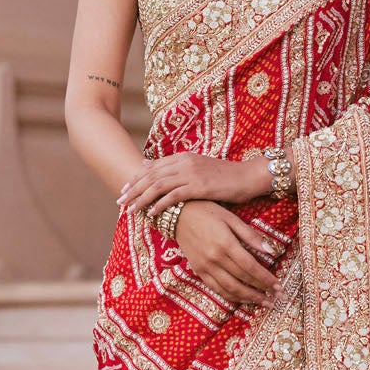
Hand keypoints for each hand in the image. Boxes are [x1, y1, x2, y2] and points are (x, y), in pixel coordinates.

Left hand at [118, 152, 264, 217]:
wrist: (249, 176)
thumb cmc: (225, 176)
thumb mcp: (199, 168)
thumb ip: (177, 168)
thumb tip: (153, 167)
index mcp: (183, 157)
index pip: (153, 167)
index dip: (136, 179)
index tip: (124, 190)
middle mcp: (184, 162)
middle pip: (151, 176)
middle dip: (133, 189)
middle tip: (120, 202)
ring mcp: (191, 173)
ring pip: (158, 185)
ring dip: (142, 198)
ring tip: (131, 209)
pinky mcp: (199, 186)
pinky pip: (174, 196)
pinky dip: (161, 204)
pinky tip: (152, 213)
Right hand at [173, 202, 283, 309]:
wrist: (178, 214)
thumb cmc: (207, 212)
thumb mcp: (231, 218)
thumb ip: (250, 235)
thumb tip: (271, 251)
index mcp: (225, 244)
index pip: (250, 267)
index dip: (266, 279)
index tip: (279, 286)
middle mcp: (215, 259)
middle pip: (243, 280)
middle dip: (262, 290)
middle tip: (278, 298)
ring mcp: (205, 267)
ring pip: (230, 289)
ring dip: (249, 298)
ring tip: (264, 302)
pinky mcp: (198, 271)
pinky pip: (216, 289)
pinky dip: (232, 297)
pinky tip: (243, 299)